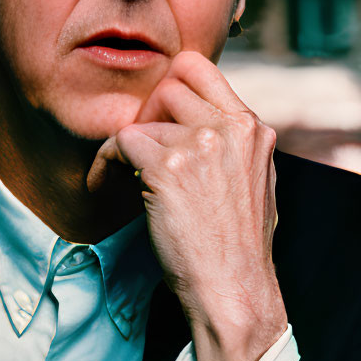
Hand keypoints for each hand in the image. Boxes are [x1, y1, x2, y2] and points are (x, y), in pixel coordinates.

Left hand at [87, 50, 287, 360]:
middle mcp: (230, 127)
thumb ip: (234, 144)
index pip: (200, 68)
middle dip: (149, 112)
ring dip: (130, 146)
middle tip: (143, 148)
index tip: (161, 116)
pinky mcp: (167, 167)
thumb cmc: (240, 249)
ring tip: (123, 174)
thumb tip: (204, 122)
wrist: (233, 292)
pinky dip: (105, 162)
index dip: (173, 86)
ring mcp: (200, 144)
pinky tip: (103, 182)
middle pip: (169, 84)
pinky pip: (120, 142)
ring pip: (143, 118)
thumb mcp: (256, 181)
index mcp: (252, 128)